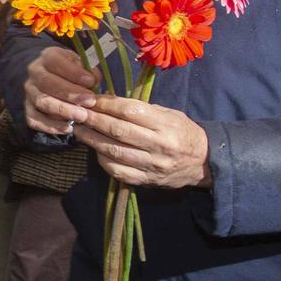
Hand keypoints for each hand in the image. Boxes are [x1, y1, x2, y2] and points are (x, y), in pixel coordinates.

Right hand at [24, 45, 100, 137]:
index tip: (91, 82)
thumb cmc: (72, 71)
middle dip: (70, 93)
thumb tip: (94, 80)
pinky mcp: (28, 108)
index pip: (55, 62)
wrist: (53, 78)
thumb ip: (88, 71)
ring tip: (82, 116)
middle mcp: (35, 72)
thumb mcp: (81, 64)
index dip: (73, 72)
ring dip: (62, 110)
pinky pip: (34, 119)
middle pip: (47, 83)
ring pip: (41, 101)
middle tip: (90, 101)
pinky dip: (50, 126)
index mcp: (47, 57)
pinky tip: (68, 128)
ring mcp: (29, 91)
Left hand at [74, 94, 211, 188]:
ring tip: (79, 130)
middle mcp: (158, 145)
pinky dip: (103, 160)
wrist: (203, 162)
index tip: (90, 99)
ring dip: (92, 140)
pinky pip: (119, 172)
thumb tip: (109, 102)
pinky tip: (96, 150)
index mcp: (165, 124)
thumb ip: (143, 109)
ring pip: (114, 152)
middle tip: (77, 112)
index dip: (106, 104)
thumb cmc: (183, 132)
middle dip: (94, 120)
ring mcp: (151, 165)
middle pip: (118, 130)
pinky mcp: (146, 181)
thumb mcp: (169, 114)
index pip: (129, 111)